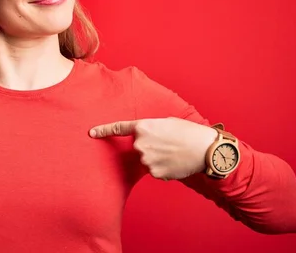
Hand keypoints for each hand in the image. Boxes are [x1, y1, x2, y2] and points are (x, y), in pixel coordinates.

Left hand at [89, 117, 217, 179]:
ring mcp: (146, 159)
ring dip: (157, 158)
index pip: (118, 128)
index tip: (91, 133)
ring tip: (174, 153)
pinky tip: (175, 163)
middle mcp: (140, 143)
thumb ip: (150, 129)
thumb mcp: (166, 122)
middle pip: (138, 147)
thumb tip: (144, 138)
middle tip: (168, 144)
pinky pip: (154, 170)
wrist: (204, 149)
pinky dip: (163, 168)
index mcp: (143, 126)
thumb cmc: (188, 132)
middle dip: (149, 147)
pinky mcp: (153, 172)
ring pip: (146, 160)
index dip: (103, 130)